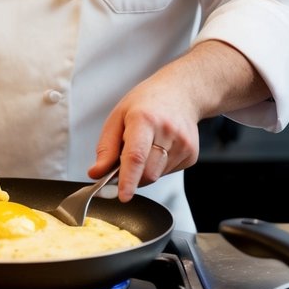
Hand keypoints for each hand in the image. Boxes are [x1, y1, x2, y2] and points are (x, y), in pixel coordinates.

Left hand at [90, 64, 201, 201]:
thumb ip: (106, 147)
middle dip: (133, 175)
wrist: (181, 92)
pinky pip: (168, 173)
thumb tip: (96, 172)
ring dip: (145, 169)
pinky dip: (159, 166)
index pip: (136, 156)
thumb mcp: (118, 116)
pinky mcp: (192, 155)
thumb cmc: (147, 102)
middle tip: (127, 156)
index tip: (123, 196)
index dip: (128, 179)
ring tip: (148, 143)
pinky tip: (161, 146)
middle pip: (146, 173)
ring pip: (156, 175)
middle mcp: (167, 131)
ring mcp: (183, 144)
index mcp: (144, 119)